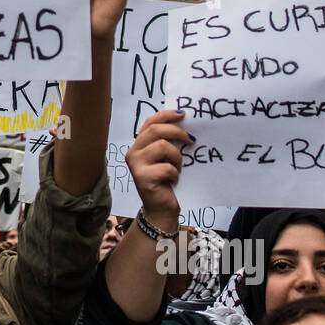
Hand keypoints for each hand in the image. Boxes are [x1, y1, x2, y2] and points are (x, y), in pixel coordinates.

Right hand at [126, 109, 191, 226]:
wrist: (161, 209)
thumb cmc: (166, 181)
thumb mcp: (166, 158)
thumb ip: (167, 141)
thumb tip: (184, 122)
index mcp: (139, 145)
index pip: (150, 122)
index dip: (166, 115)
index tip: (182, 114)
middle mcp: (133, 153)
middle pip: (155, 130)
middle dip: (177, 132)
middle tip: (191, 140)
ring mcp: (136, 165)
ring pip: (162, 146)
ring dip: (177, 157)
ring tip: (178, 167)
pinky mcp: (142, 178)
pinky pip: (166, 167)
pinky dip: (175, 173)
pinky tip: (174, 180)